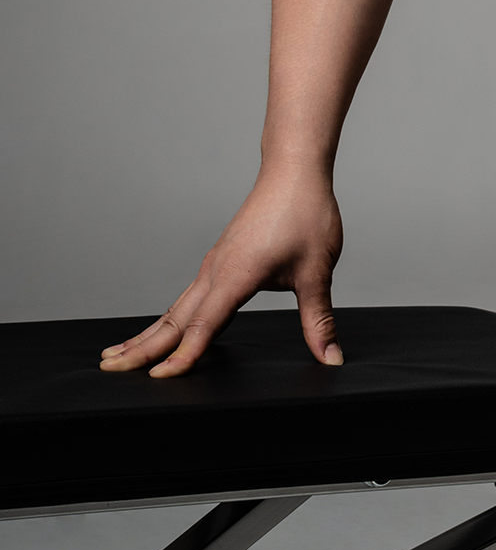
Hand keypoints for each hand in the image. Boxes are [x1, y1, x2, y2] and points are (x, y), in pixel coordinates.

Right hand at [99, 167, 343, 378]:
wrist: (294, 171)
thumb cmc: (306, 214)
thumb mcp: (318, 270)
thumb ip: (319, 318)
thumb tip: (331, 357)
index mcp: (236, 275)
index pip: (204, 324)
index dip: (185, 355)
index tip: (160, 378)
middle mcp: (216, 271)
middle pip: (173, 317)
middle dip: (141, 346)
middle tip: (109, 369)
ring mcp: (214, 264)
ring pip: (175, 307)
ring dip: (147, 332)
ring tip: (117, 355)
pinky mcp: (219, 260)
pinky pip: (187, 296)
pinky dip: (167, 317)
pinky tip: (163, 329)